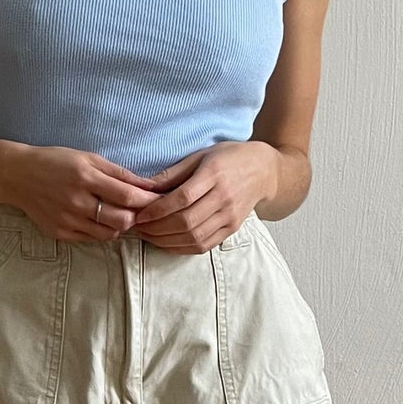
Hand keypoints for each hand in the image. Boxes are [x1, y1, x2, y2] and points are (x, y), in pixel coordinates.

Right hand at [0, 144, 162, 242]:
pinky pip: (91, 239)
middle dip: (136, 217)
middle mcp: (77, 201)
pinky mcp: (61, 233)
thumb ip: (118, 173)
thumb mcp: (88, 158)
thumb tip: (148, 185)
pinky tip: (98, 220)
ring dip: (120, 227)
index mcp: (85, 177)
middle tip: (138, 210)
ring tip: (118, 215)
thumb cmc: (56, 162)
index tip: (158, 201)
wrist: (18, 176)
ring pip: (109, 234)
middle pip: (122, 220)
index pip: (127, 196)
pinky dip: (101, 231)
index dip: (147, 201)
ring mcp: (68, 220)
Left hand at [128, 140, 282, 252]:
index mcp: (214, 174)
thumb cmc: (228, 158)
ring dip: (166, 241)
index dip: (158, 210)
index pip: (182, 198)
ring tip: (148, 236)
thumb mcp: (200, 155)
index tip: (139, 214)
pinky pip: (204, 245)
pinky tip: (166, 242)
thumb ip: (173, 173)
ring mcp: (230, 216)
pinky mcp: (232, 229)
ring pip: (193, 237)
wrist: (264, 171)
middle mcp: (224, 197)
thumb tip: (143, 188)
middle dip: (157, 228)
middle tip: (138, 228)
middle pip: (186, 221)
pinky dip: (181, 248)